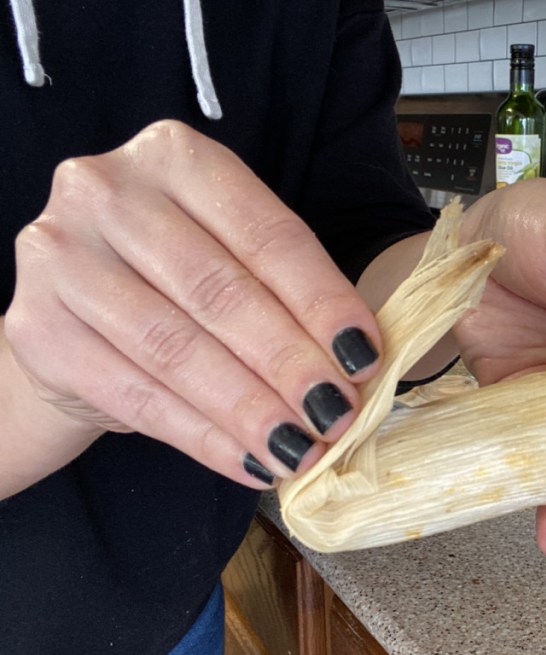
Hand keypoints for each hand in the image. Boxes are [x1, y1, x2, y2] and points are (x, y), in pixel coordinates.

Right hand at [3, 120, 381, 493]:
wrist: (74, 316)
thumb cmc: (172, 283)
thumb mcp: (232, 259)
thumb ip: (286, 294)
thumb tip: (356, 364)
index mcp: (175, 156)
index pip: (267, 236)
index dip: (322, 302)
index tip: (364, 357)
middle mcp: (106, 190)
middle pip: (221, 292)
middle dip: (289, 362)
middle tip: (336, 413)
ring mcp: (59, 256)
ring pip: (176, 347)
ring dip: (250, 409)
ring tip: (301, 448)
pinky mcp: (35, 326)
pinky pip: (135, 395)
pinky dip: (202, 437)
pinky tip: (249, 461)